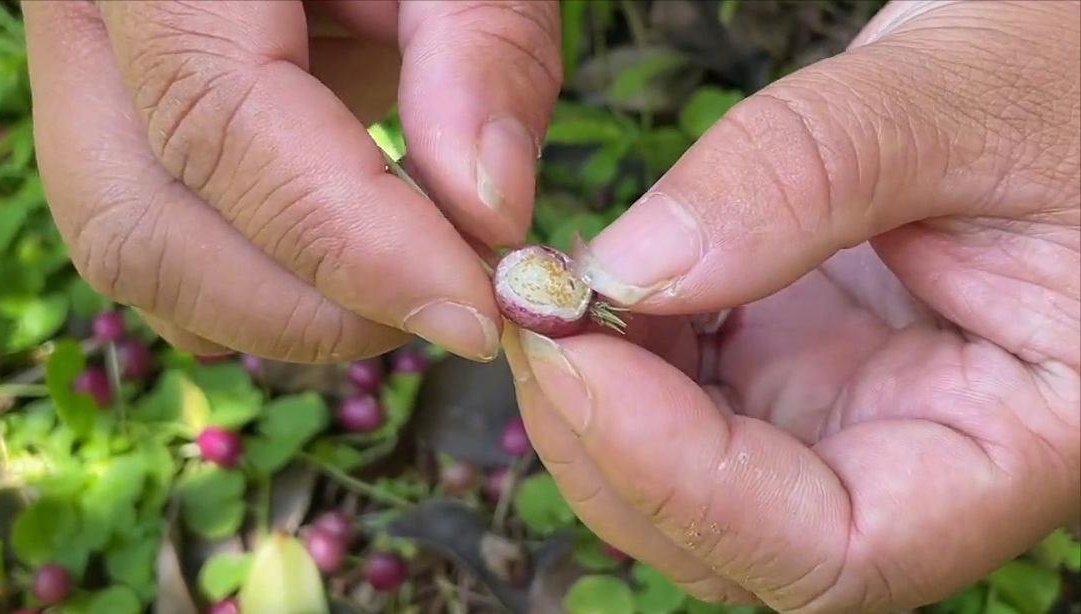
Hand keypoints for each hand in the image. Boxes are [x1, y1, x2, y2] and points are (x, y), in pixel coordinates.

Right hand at [21, 0, 561, 361]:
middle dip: (310, 307)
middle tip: (451, 307)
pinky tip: (359, 261)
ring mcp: (93, 79)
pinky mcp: (127, 124)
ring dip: (290, 308)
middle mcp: (89, 21)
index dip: (348, 242)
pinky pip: (166, 244)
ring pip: (139, 255)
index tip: (472, 311)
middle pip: (140, 227)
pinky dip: (266, 286)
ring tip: (415, 281)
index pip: (215, 123)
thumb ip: (486, 49)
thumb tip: (491, 215)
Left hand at [503, 1, 1079, 610]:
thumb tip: (633, 270)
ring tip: (556, 286)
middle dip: (607, 446)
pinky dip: (614, 347)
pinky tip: (594, 274)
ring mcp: (840, 410)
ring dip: (594, 399)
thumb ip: (806, 179)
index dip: (686, 485)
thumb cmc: (1067, 77)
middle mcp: (912, 454)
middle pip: (727, 539)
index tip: (581, 364)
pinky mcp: (788, 358)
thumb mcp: (964, 102)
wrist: (1057, 59)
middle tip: (538, 314)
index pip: (834, 551)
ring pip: (679, 477)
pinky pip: (674, 392)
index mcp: (1012, 442)